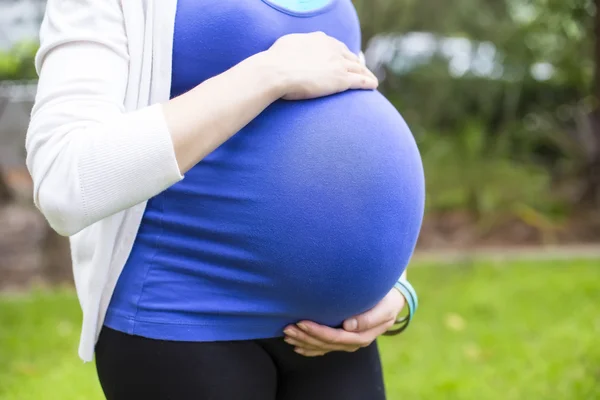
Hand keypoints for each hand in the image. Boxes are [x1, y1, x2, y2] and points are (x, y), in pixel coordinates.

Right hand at [266, 31, 377, 99]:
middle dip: (356, 63)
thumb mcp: (286, 45)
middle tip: (360, 70)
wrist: (276, 72)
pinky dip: (368, 82)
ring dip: (365, 73)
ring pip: (359, 68)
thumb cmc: (275, 61)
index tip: (344, 60)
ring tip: (370, 79)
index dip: (342, 54)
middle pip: (350, 56)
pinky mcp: (342, 79)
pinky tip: (373, 85)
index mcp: (319, 39)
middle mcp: (332, 49)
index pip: (336, 46)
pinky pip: (360, 80)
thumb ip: (296, 46)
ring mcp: (338, 64)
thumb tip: (293, 50)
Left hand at [283, 288, 405, 356]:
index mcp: (363, 336)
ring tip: (287, 334)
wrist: (391, 299)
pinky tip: (297, 346)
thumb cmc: (387, 299)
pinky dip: (309, 348)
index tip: (302, 322)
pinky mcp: (342, 340)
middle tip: (287, 328)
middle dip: (305, 337)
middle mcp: (353, 342)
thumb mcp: (385, 307)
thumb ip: (369, 318)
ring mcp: (347, 342)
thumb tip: (348, 326)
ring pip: (322, 347)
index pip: (336, 337)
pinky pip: (324, 348)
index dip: (317, 332)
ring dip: (303, 341)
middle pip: (325, 343)